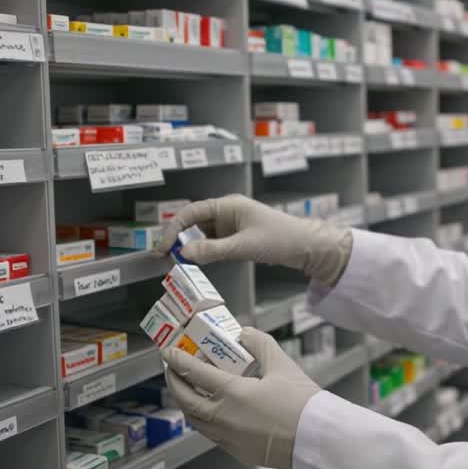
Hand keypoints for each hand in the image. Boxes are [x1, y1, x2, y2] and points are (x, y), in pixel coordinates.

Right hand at [157, 194, 352, 286]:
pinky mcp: (236, 237)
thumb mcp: (244, 246)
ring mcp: (231, 224)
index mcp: (227, 205)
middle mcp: (226, 212)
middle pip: (193, 223)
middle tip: (164, 257)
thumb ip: (213, 250)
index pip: (190, 213)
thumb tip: (184, 254)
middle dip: (178, 238)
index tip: (162, 248)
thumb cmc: (280, 239)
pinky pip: (214, 242)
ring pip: (202, 234)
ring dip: (192, 247)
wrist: (306, 246)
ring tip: (180, 263)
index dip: (172, 229)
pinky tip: (201, 261)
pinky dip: (205, 252)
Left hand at [163, 327, 320, 468]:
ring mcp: (228, 438)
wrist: (319, 441)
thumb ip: (260, 345)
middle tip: (173, 371)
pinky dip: (204, 421)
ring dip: (187, 404)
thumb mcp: (283, 366)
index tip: (168, 352)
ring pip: (195, 421)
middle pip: (186, 400)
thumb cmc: (303, 404)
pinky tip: (212, 413)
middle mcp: (224, 418)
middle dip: (174, 383)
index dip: (177, 360)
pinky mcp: (237, 452)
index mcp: (233, 394)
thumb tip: (244, 334)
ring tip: (189, 391)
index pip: (194, 373)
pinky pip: (211, 435)